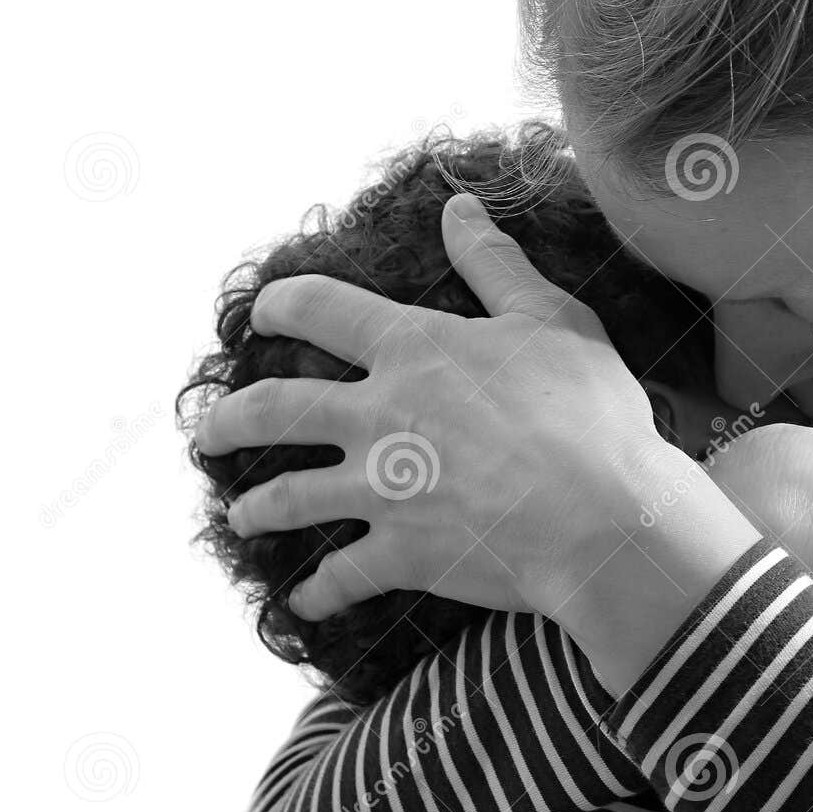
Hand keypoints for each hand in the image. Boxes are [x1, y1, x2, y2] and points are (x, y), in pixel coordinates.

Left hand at [194, 193, 761, 692]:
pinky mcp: (400, 554)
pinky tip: (304, 604)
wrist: (603, 518)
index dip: (281, 303)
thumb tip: (458, 207)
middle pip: (275, 409)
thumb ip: (495, 264)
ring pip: (289, 499)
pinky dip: (318, 593)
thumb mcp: (551, 320)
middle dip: (231, 421)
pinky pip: (341, 577)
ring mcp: (381, 490)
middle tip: (209, 434)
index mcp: (413, 349)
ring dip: (257, 509)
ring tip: (239, 517)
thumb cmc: (589, 413)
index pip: (321, 309)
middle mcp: (379, 415)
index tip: (262, 311)